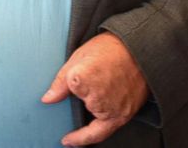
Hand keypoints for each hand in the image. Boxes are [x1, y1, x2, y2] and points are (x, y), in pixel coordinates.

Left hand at [42, 32, 148, 146]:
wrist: (140, 48)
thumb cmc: (111, 48)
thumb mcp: (80, 55)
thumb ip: (61, 81)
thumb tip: (47, 99)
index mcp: (83, 78)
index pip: (67, 87)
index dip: (71, 81)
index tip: (70, 80)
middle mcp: (97, 97)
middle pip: (79, 105)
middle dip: (81, 96)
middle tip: (87, 85)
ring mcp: (111, 109)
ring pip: (89, 120)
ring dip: (86, 115)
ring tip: (92, 99)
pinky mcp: (122, 116)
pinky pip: (100, 133)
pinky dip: (86, 138)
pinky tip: (75, 141)